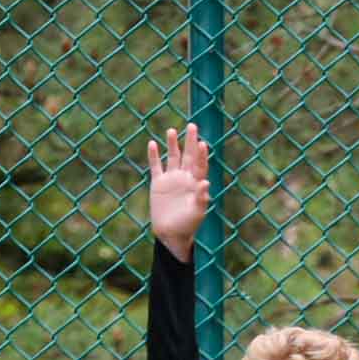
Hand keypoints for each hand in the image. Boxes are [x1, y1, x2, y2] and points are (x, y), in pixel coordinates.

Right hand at [149, 123, 210, 257]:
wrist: (171, 234)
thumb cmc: (188, 225)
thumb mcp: (197, 213)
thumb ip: (201, 198)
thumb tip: (205, 183)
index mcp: (196, 183)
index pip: (200, 165)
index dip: (202, 154)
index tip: (202, 143)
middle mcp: (185, 178)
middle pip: (188, 156)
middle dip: (190, 141)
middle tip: (192, 125)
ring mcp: (171, 179)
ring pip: (172, 157)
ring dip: (172, 144)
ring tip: (171, 130)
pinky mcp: (158, 183)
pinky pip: (156, 166)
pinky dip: (154, 155)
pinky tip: (153, 144)